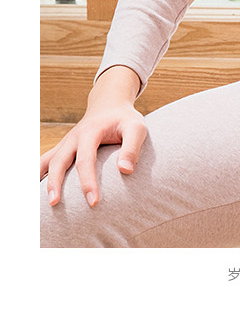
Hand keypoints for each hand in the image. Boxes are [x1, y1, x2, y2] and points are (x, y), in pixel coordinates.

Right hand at [40, 65, 146, 208]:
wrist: (110, 105)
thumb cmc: (125, 119)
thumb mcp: (136, 128)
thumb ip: (132, 147)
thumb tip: (125, 171)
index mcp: (91, 131)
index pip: (86, 159)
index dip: (88, 181)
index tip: (93, 202)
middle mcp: (74, 137)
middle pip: (59, 160)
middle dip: (55, 182)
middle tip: (54, 204)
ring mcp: (66, 143)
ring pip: (47, 161)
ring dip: (42, 179)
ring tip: (39, 201)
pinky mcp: (63, 148)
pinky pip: (45, 161)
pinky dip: (36, 174)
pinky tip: (33, 189)